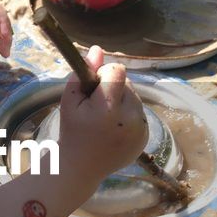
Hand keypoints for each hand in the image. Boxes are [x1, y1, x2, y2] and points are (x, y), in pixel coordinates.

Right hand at [57, 46, 148, 180]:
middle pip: (127, 83)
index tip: (95, 87)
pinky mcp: (146, 136)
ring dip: (122, 101)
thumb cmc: (72, 130)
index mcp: (107, 109)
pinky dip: (129, 116)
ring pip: (135, 97)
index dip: (104, 75)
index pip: (117, 71)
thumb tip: (97, 49)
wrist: (81, 167)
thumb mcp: (70, 100)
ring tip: (106, 119)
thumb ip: (84, 73)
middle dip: (113, 89)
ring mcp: (140, 129)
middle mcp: (129, 119)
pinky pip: (140, 113)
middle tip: (97, 107)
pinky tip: (115, 128)